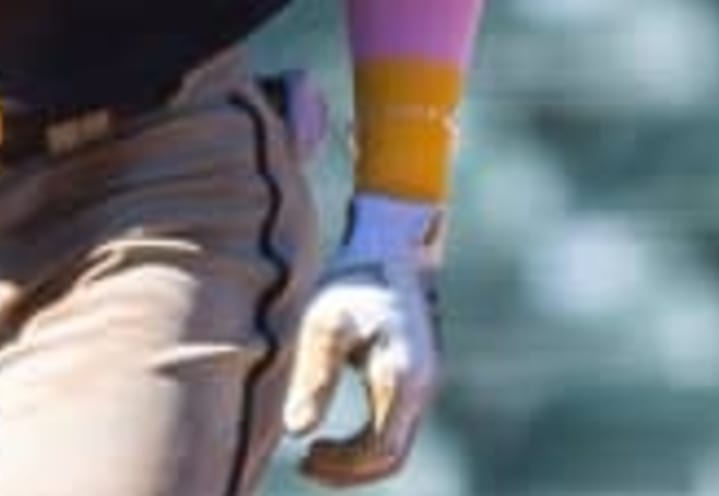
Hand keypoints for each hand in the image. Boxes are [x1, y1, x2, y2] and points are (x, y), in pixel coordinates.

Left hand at [282, 193, 444, 486]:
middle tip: (303, 467)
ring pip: (394, 444)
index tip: (303, 459)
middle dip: (348, 470)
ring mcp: (421, 384)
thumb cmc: (353, 279)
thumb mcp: (325, 324)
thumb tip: (296, 431)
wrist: (393, 246)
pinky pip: (392, 426)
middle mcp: (421, 388)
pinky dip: (363, 441)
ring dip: (355, 459)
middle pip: (391, 456)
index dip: (344, 466)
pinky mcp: (413, 378)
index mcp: (403, 378)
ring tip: (310, 456)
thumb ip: (314, 376)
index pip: (382, 450)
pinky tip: (328, 435)